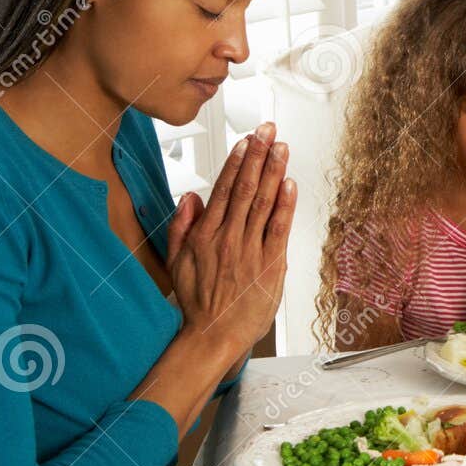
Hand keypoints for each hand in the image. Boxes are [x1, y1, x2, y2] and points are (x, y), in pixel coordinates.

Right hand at [168, 123, 295, 359]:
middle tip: (268, 130)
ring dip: (273, 171)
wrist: (212, 334)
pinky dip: (285, 204)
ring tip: (281, 147)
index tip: (246, 141)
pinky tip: (289, 184)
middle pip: (246, 187)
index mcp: (206, 234)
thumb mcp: (176, 261)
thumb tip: (191, 197)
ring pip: (263, 202)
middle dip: (258, 155)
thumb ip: (181, 226)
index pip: (224, 188)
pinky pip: (278, 228)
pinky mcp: (269, 265)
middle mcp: (228, 237)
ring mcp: (250, 250)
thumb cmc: (198, 301)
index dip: (237, 161)